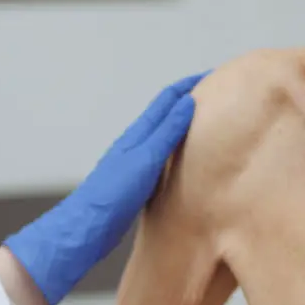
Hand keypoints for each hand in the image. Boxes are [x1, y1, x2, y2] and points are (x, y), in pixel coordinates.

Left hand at [4, 72, 206, 304]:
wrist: (87, 229)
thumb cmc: (112, 194)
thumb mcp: (144, 159)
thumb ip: (166, 132)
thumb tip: (188, 102)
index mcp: (138, 135)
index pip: (168, 100)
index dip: (190, 85)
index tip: (215, 75)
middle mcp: (137, 145)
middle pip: (167, 115)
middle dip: (190, 102)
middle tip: (217, 97)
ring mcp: (136, 165)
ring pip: (165, 138)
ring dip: (185, 128)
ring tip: (209, 126)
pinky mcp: (137, 185)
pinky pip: (163, 161)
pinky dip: (179, 153)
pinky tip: (188, 164)